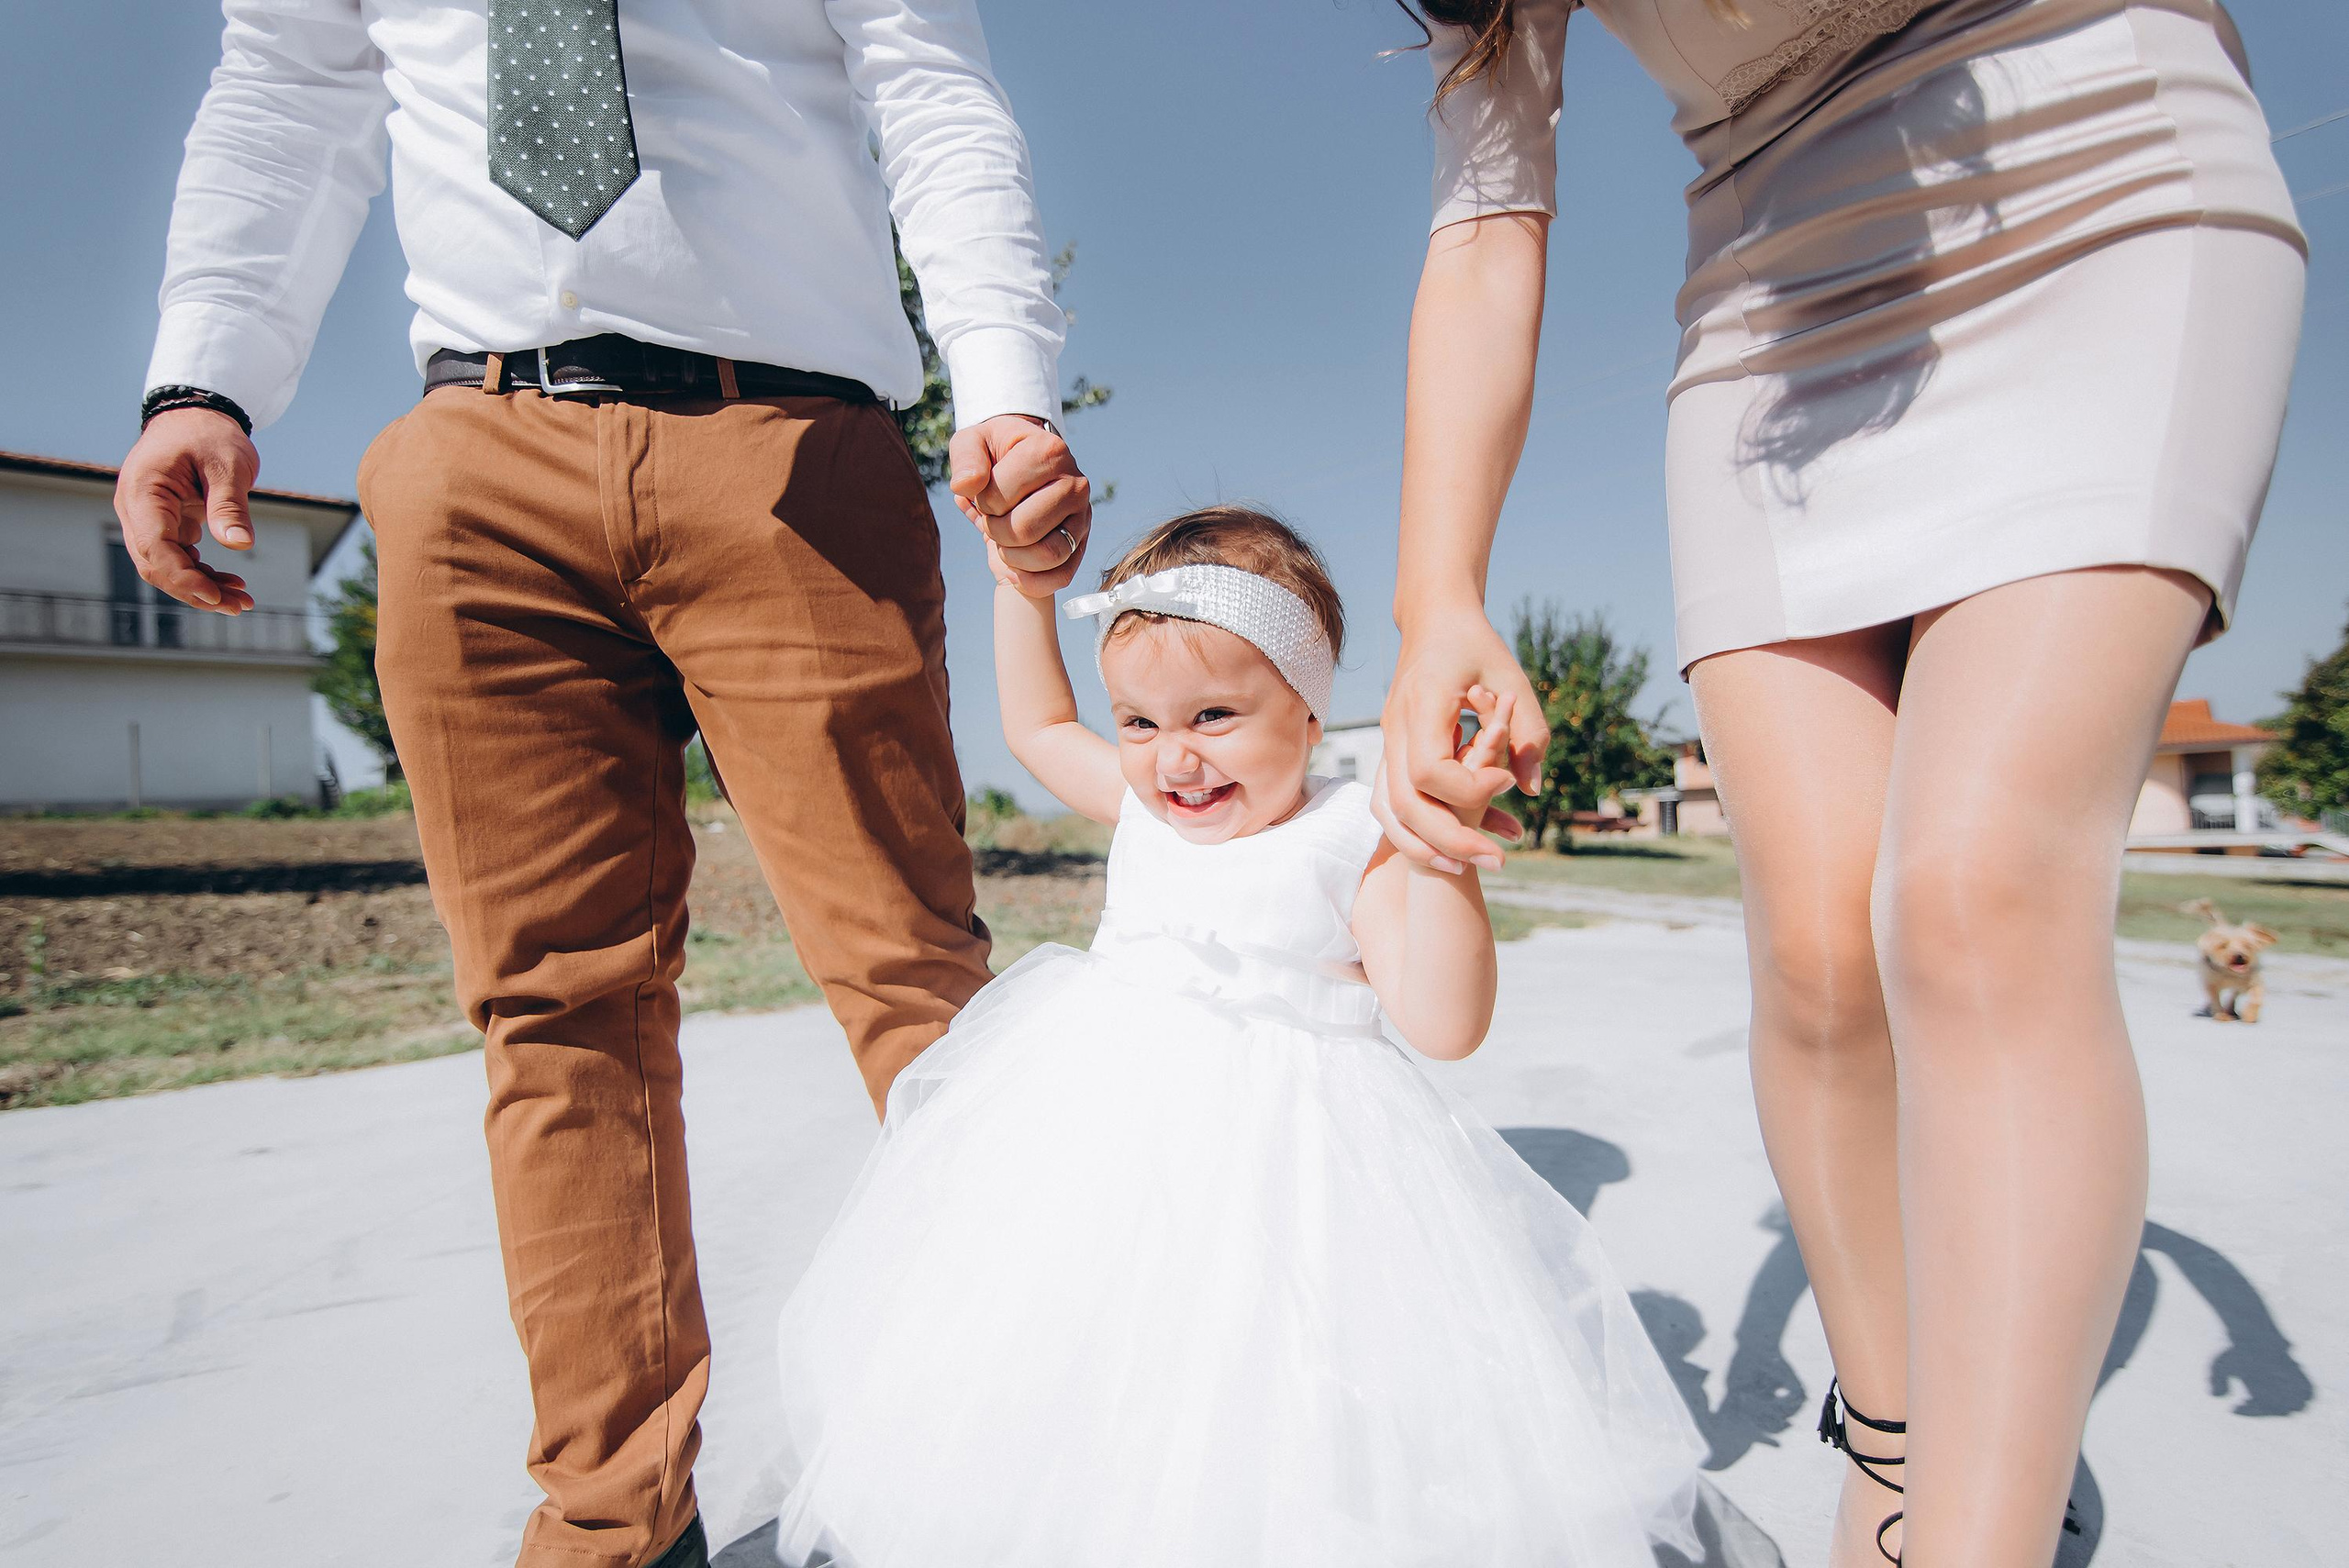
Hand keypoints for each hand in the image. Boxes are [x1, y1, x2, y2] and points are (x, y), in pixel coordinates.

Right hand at [113, 407, 258, 612]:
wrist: (197, 416)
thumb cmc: (210, 434)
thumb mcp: (227, 464)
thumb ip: (229, 503)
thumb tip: (240, 544)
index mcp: (143, 491)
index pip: (154, 546)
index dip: (182, 576)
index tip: (215, 596)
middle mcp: (136, 509)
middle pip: (156, 564)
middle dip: (195, 590)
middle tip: (239, 606)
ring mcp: (146, 518)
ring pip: (166, 566)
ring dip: (201, 587)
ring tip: (243, 601)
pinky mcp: (163, 523)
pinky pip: (177, 557)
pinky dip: (201, 573)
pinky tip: (232, 584)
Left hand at [948, 414, 1090, 594]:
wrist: (1021, 466)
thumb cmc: (994, 454)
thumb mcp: (972, 441)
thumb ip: (966, 459)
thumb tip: (966, 487)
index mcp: (1049, 452)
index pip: (1001, 497)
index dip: (982, 502)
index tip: (984, 492)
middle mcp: (1075, 483)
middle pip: (1025, 530)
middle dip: (995, 531)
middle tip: (991, 518)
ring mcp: (1083, 515)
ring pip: (1048, 555)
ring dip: (1013, 557)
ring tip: (1003, 541)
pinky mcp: (1082, 541)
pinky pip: (1062, 575)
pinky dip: (1031, 580)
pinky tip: (1013, 569)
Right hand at [1375, 609, 1546, 872]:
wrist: (1433, 620)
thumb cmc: (1476, 644)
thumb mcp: (1513, 679)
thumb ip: (1528, 733)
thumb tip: (1531, 789)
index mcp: (1422, 706)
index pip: (1432, 770)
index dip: (1471, 789)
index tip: (1509, 784)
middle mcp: (1395, 728)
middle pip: (1406, 803)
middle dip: (1450, 839)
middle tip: (1497, 860)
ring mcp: (1388, 741)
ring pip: (1390, 810)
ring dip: (1426, 845)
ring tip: (1470, 866)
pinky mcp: (1392, 751)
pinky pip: (1391, 802)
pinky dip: (1416, 831)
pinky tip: (1454, 845)